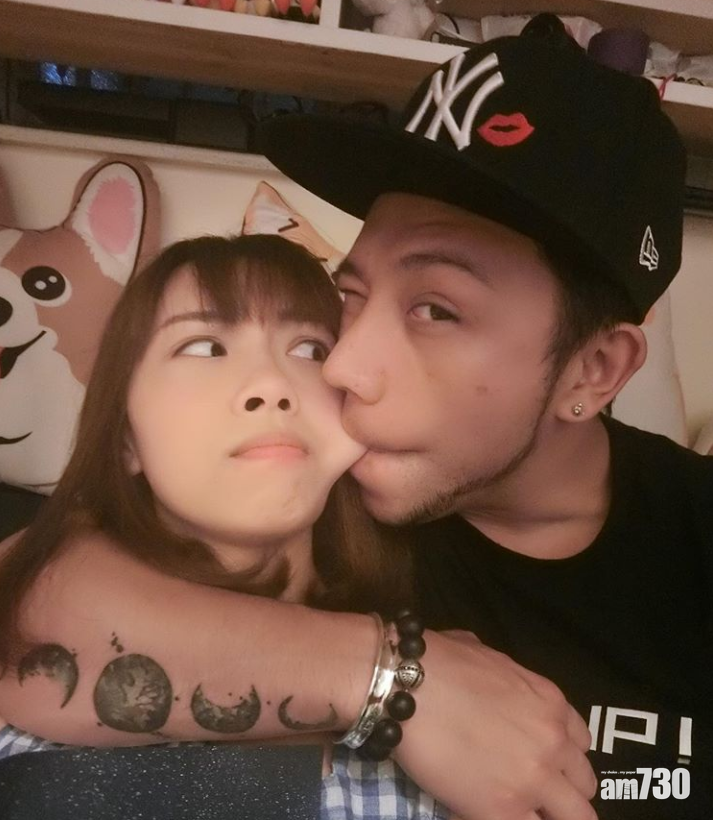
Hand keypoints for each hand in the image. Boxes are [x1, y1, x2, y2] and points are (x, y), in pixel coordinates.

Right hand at [393, 630, 597, 819]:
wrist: (408, 684)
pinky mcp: (502, 811)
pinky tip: (496, 814)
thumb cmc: (440, 660)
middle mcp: (552, 742)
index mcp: (551, 703)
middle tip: (531, 792)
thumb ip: (504, 678)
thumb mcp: (487, 654)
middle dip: (562, 791)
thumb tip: (489, 680)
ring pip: (576, 819)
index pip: (581, 744)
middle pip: (584, 785)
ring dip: (550, 815)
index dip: (561, 756)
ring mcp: (532, 780)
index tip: (543, 763)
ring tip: (522, 811)